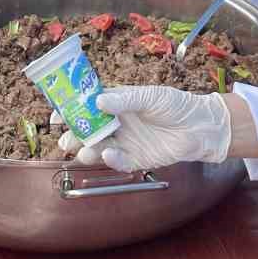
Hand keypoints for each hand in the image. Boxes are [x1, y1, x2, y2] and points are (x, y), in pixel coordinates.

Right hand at [57, 86, 231, 171]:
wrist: (201, 127)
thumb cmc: (177, 105)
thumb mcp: (151, 96)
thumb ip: (125, 99)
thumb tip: (98, 102)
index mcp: (118, 103)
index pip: (88, 106)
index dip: (71, 110)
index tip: (56, 116)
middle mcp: (118, 124)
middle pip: (89, 130)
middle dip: (74, 135)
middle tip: (65, 140)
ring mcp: (127, 142)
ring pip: (100, 148)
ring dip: (88, 150)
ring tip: (83, 151)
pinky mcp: (138, 159)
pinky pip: (119, 162)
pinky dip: (112, 160)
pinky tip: (109, 154)